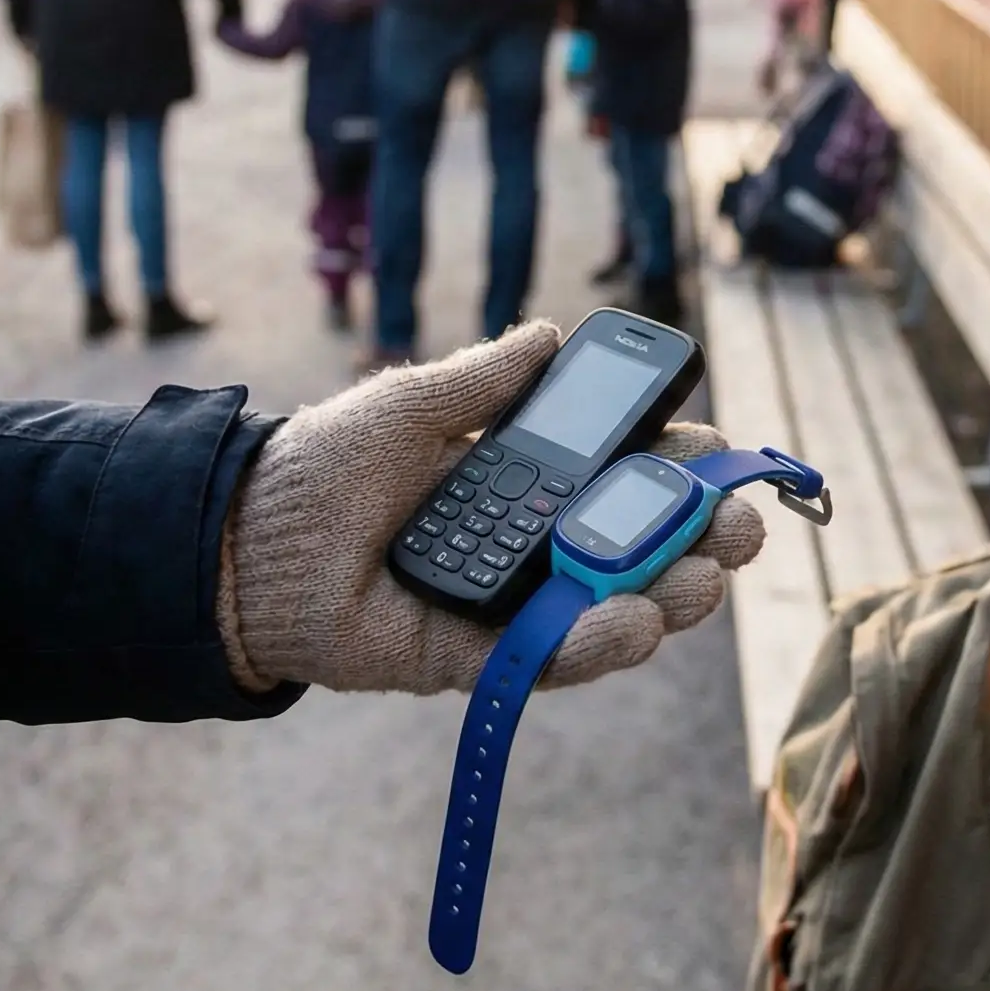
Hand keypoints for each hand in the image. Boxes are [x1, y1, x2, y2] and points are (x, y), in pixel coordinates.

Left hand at [217, 322, 763, 693]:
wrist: (246, 543)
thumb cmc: (320, 468)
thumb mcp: (408, 404)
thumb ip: (484, 378)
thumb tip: (551, 333)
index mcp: (526, 478)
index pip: (625, 472)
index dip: (682, 466)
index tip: (724, 454)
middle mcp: (534, 543)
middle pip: (641, 546)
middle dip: (704, 538)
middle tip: (743, 528)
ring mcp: (514, 603)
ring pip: (616, 607)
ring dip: (672, 596)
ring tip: (704, 581)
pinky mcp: (482, 657)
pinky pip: (554, 657)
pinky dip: (601, 643)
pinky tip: (638, 622)